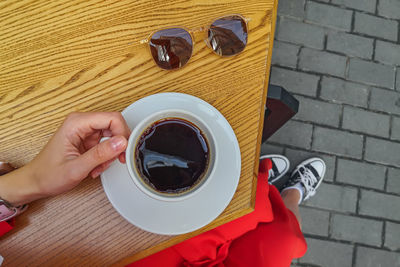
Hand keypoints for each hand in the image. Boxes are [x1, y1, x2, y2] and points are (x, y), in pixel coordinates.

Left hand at [0, 112, 130, 204]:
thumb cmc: (48, 175)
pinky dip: (105, 157)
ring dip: (110, 154)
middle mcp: (81, 123)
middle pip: (114, 125)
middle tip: (116, 160)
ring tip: (99, 166)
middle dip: (118, 145)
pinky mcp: (87, 139)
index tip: (124, 150)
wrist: (35, 182)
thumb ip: (101, 154)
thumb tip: (122, 142)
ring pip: (112, 136)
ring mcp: (85, 131)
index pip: (112, 118)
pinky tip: (95, 167)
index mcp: (76, 123)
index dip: (122, 134)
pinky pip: (106, 144)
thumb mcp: (76, 168)